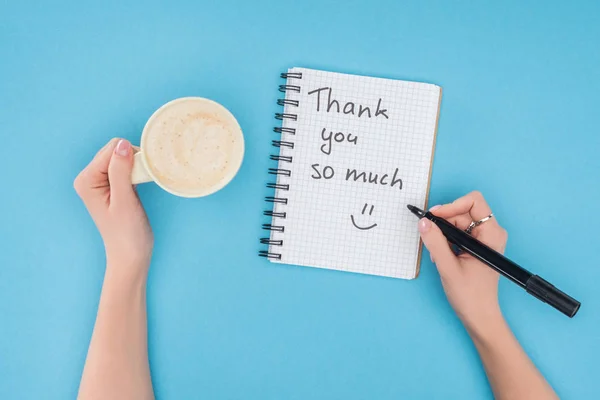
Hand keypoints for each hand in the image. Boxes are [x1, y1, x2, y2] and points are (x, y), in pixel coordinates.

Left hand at [74, 138, 152, 279]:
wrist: (131, 255)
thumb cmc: (127, 233)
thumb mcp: (124, 200)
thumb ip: (121, 170)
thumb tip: (121, 144)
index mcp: (86, 180)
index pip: (111, 150)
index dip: (131, 158)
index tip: (142, 176)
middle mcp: (89, 178)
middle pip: (115, 151)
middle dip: (132, 161)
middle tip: (141, 182)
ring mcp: (99, 182)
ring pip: (122, 157)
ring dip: (135, 166)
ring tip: (140, 186)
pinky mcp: (111, 186)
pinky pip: (125, 167)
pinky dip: (136, 171)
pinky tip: (140, 184)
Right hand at [419, 191, 507, 334]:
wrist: (479, 316)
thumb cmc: (470, 295)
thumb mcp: (448, 267)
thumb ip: (435, 242)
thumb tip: (423, 222)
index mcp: (491, 234)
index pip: (474, 201)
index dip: (452, 205)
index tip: (434, 217)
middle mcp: (490, 232)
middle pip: (463, 211)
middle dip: (444, 222)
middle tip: (431, 237)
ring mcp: (484, 239)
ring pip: (458, 221)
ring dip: (443, 233)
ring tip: (438, 253)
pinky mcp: (476, 245)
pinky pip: (458, 232)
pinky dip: (447, 239)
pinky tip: (443, 255)